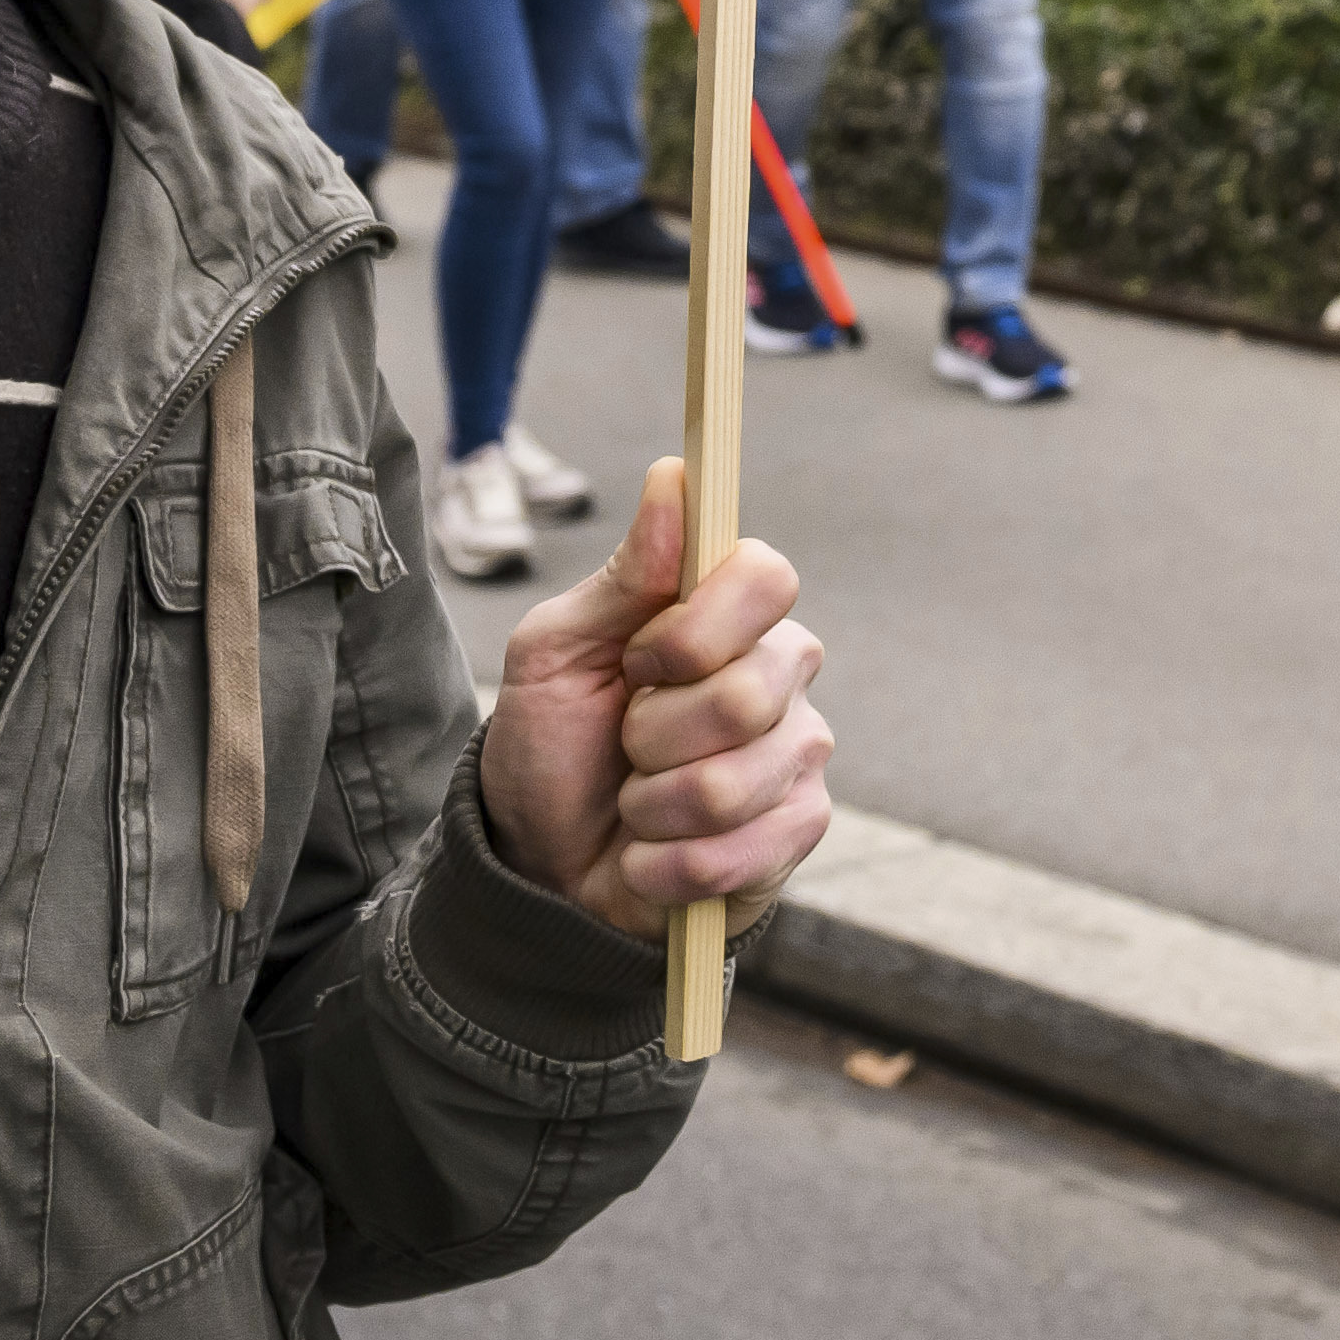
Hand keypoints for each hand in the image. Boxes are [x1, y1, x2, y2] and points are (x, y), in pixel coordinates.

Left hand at [480, 462, 836, 943]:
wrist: (541, 861)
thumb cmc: (552, 742)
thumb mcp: (555, 650)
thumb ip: (625, 572)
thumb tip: (674, 474)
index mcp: (732, 615)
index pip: (768, 579)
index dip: (697, 629)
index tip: (638, 660)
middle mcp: (782, 677)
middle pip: (748, 694)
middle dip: (653, 735)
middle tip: (624, 743)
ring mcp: (797, 757)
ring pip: (735, 783)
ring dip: (653, 807)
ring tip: (635, 806)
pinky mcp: (797, 833)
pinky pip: (744, 852)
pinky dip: (669, 865)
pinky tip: (652, 857)